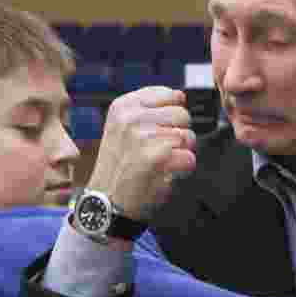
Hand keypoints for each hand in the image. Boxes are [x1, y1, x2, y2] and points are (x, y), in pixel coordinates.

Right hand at [87, 87, 195, 219]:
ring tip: (161, 163)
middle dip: (179, 133)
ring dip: (181, 153)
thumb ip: (148, 109)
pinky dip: (183, 170)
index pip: (169, 95)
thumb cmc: (117, 166)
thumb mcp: (120, 127)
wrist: (106, 201)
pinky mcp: (158, 159)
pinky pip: (189, 158)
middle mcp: (132, 119)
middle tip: (160, 150)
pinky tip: (165, 174)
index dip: (171, 115)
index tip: (159, 130)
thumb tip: (181, 96)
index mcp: (123, 107)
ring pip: (188, 137)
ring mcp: (144, 137)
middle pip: (182, 114)